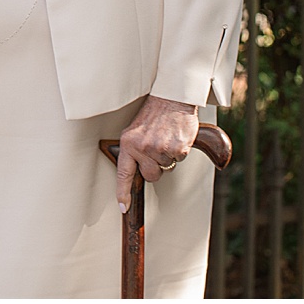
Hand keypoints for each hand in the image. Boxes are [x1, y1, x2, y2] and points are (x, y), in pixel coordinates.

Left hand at [113, 95, 197, 212]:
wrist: (172, 97)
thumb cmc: (154, 114)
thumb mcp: (135, 130)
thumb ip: (133, 149)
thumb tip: (134, 171)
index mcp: (128, 143)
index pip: (124, 174)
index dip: (123, 192)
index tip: (123, 206)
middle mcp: (143, 148)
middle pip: (151, 176)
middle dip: (156, 167)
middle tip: (157, 146)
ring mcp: (160, 149)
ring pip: (167, 167)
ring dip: (169, 156)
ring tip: (166, 137)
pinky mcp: (178, 149)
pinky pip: (180, 160)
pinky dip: (180, 151)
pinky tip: (176, 136)